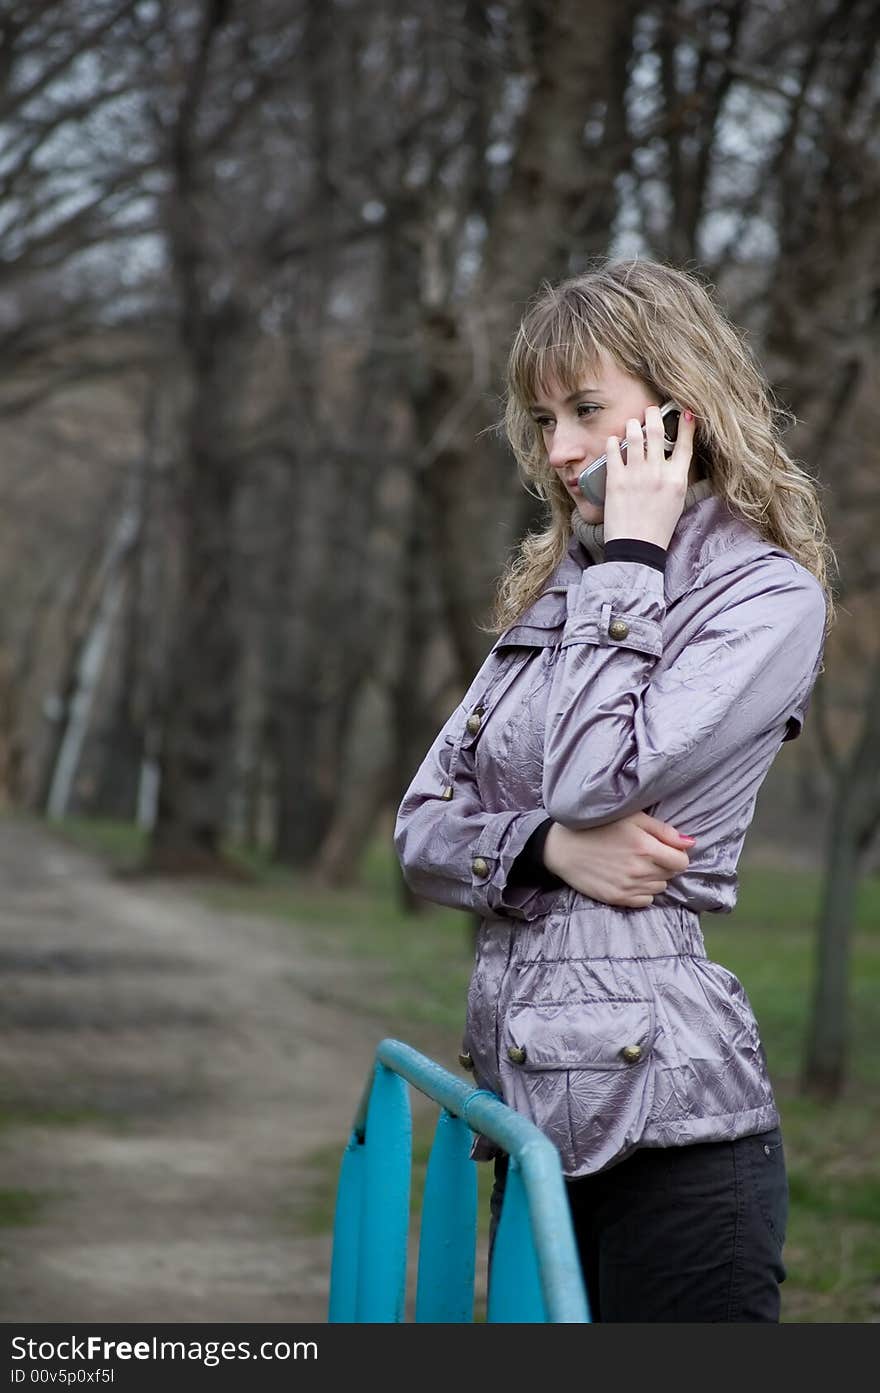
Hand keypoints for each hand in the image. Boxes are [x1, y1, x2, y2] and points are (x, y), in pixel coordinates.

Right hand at [543, 811, 694, 907]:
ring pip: (659, 888)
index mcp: (646, 848)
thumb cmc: (597, 826)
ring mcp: (628, 887)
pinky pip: (645, 901)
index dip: (677, 854)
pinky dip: (642, 892)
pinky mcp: (617, 899)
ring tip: (635, 865)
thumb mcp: (632, 817)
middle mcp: (640, 870)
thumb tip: (690, 843)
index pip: (682, 862)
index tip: (665, 849)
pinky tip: (628, 878)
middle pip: (671, 875)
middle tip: (646, 854)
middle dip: (664, 865)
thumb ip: (663, 830)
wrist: (562, 847)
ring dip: (653, 878)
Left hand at [602, 405, 695, 549]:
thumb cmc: (658, 528)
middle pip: (657, 433)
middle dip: (653, 415)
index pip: (686, 445)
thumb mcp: (676, 501)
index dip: (686, 425)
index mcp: (677, 479)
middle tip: (650, 409)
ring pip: (635, 436)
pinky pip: (614, 451)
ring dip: (632, 425)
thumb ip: (675, 477)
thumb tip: (670, 458)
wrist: (637, 548)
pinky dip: (614, 442)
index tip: (685, 411)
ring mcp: (637, 475)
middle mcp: (658, 473)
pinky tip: (614, 440)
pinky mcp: (616, 480)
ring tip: (630, 423)